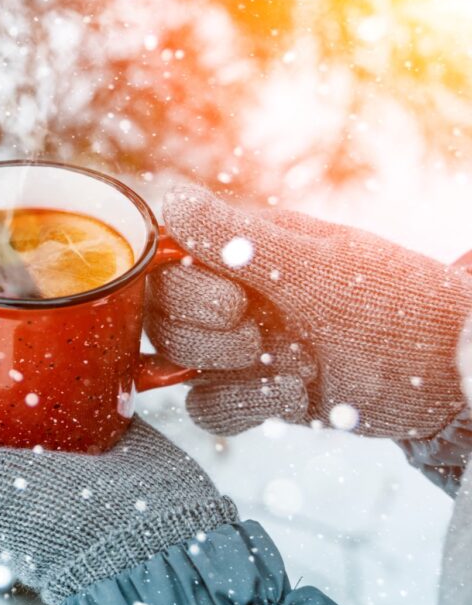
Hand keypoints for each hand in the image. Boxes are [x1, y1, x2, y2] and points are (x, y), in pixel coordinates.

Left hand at [0, 303, 236, 604]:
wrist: (143, 546)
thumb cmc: (43, 521)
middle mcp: (1, 427)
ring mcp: (52, 414)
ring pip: (29, 344)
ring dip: (28, 306)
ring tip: (30, 261)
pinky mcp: (101, 404)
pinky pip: (84, 352)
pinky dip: (78, 322)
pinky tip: (78, 290)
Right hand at [146, 185, 471, 438]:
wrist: (448, 372)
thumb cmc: (391, 301)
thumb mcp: (314, 264)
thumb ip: (235, 237)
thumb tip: (170, 199)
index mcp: (239, 250)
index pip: (166, 262)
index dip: (181, 286)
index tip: (230, 297)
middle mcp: (231, 295)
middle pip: (161, 316)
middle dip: (204, 333)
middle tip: (255, 330)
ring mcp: (240, 346)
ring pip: (176, 362)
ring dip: (225, 368)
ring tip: (290, 362)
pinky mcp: (253, 394)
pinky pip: (207, 405)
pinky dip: (243, 404)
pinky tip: (294, 394)